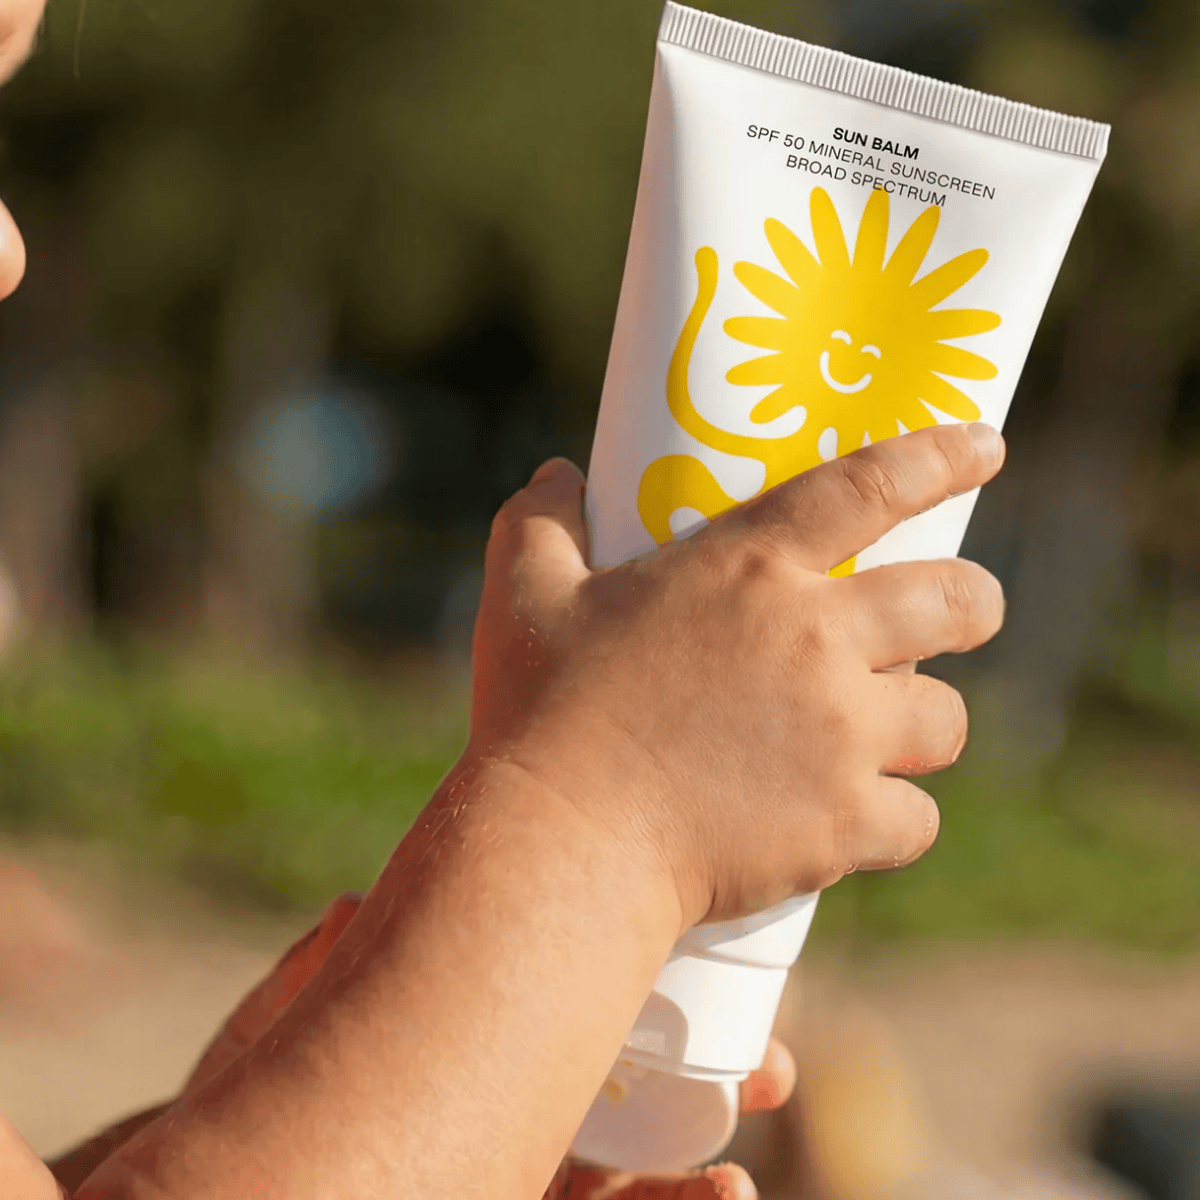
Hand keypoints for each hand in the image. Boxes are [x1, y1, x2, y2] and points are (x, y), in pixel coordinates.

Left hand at [50, 895, 794, 1199]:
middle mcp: (510, 1127)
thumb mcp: (278, 1059)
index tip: (707, 974)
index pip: (576, 1023)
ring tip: (746, 1138)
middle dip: (707, 1079)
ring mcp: (522, 1179)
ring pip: (638, 1174)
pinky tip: (727, 1195)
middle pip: (630, 1097)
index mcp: (474, 1063)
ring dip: (705, 1156)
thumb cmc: (256, 1135)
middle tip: (772, 1066)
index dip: (649, 1004)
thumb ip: (311, 987)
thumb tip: (348, 905)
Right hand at [470, 423, 1005, 926]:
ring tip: (885, 736)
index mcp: (747, 571)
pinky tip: (858, 824)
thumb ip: (541, 520)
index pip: (867, 486)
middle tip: (964, 613)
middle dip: (975, 603)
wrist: (563, 842)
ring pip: (945, 720)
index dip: (938, 457)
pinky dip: (895, 821)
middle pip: (955, 602)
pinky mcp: (844, 823)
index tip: (985, 445)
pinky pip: (917, 820)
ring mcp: (840, 735)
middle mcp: (815, 639)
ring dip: (923, 724)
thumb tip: (557, 471)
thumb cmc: (541, 712)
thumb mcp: (522, 595)